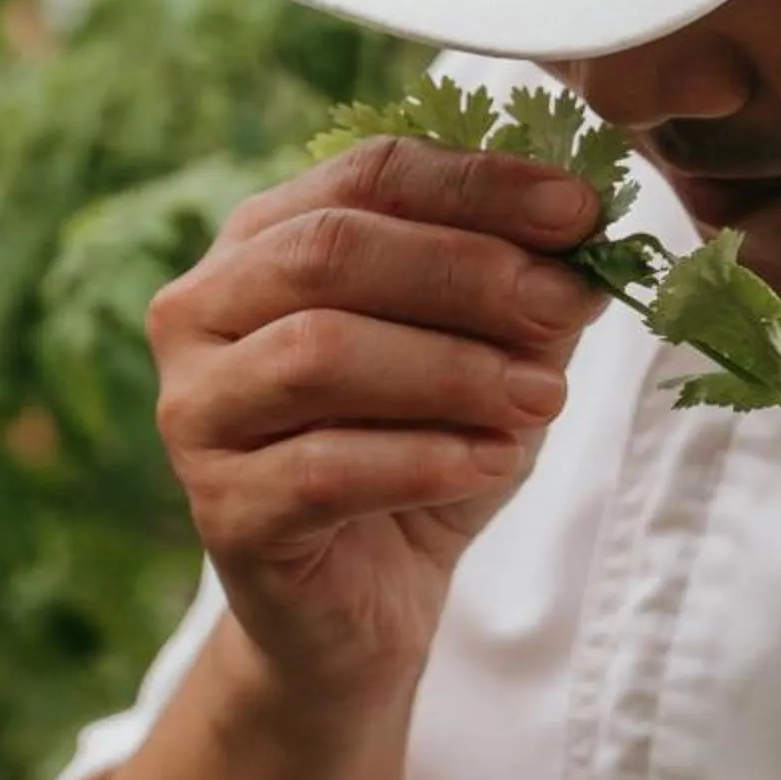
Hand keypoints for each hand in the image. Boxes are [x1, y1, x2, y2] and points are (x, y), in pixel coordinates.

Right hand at [147, 134, 605, 720]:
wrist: (362, 605)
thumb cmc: (418, 451)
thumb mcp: (487, 353)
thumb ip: (521, 288)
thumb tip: (583, 233)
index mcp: (263, 240)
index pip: (369, 174)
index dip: (479, 184)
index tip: (580, 208)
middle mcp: (203, 310)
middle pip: (331, 252)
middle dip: (467, 272)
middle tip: (566, 303)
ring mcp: (197, 411)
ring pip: (318, 353)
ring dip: (452, 370)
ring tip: (544, 398)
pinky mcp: (221, 509)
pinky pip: (323, 468)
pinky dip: (424, 459)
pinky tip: (492, 462)